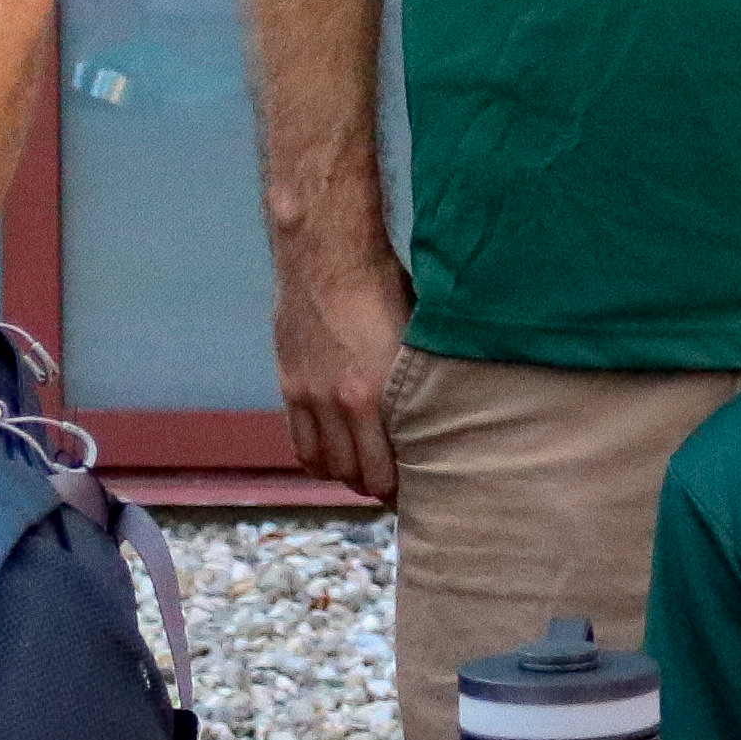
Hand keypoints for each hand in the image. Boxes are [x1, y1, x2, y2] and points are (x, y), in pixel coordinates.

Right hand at [276, 239, 413, 498]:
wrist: (325, 249)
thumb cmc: (383, 282)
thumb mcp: (416, 332)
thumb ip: (422, 377)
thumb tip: (451, 406)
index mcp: (377, 394)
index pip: (388, 472)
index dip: (405, 490)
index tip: (423, 489)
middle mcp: (340, 403)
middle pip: (356, 476)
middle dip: (377, 488)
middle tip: (398, 487)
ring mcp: (309, 395)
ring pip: (324, 465)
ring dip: (346, 476)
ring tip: (366, 474)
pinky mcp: (289, 384)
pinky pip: (299, 443)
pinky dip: (317, 459)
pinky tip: (334, 458)